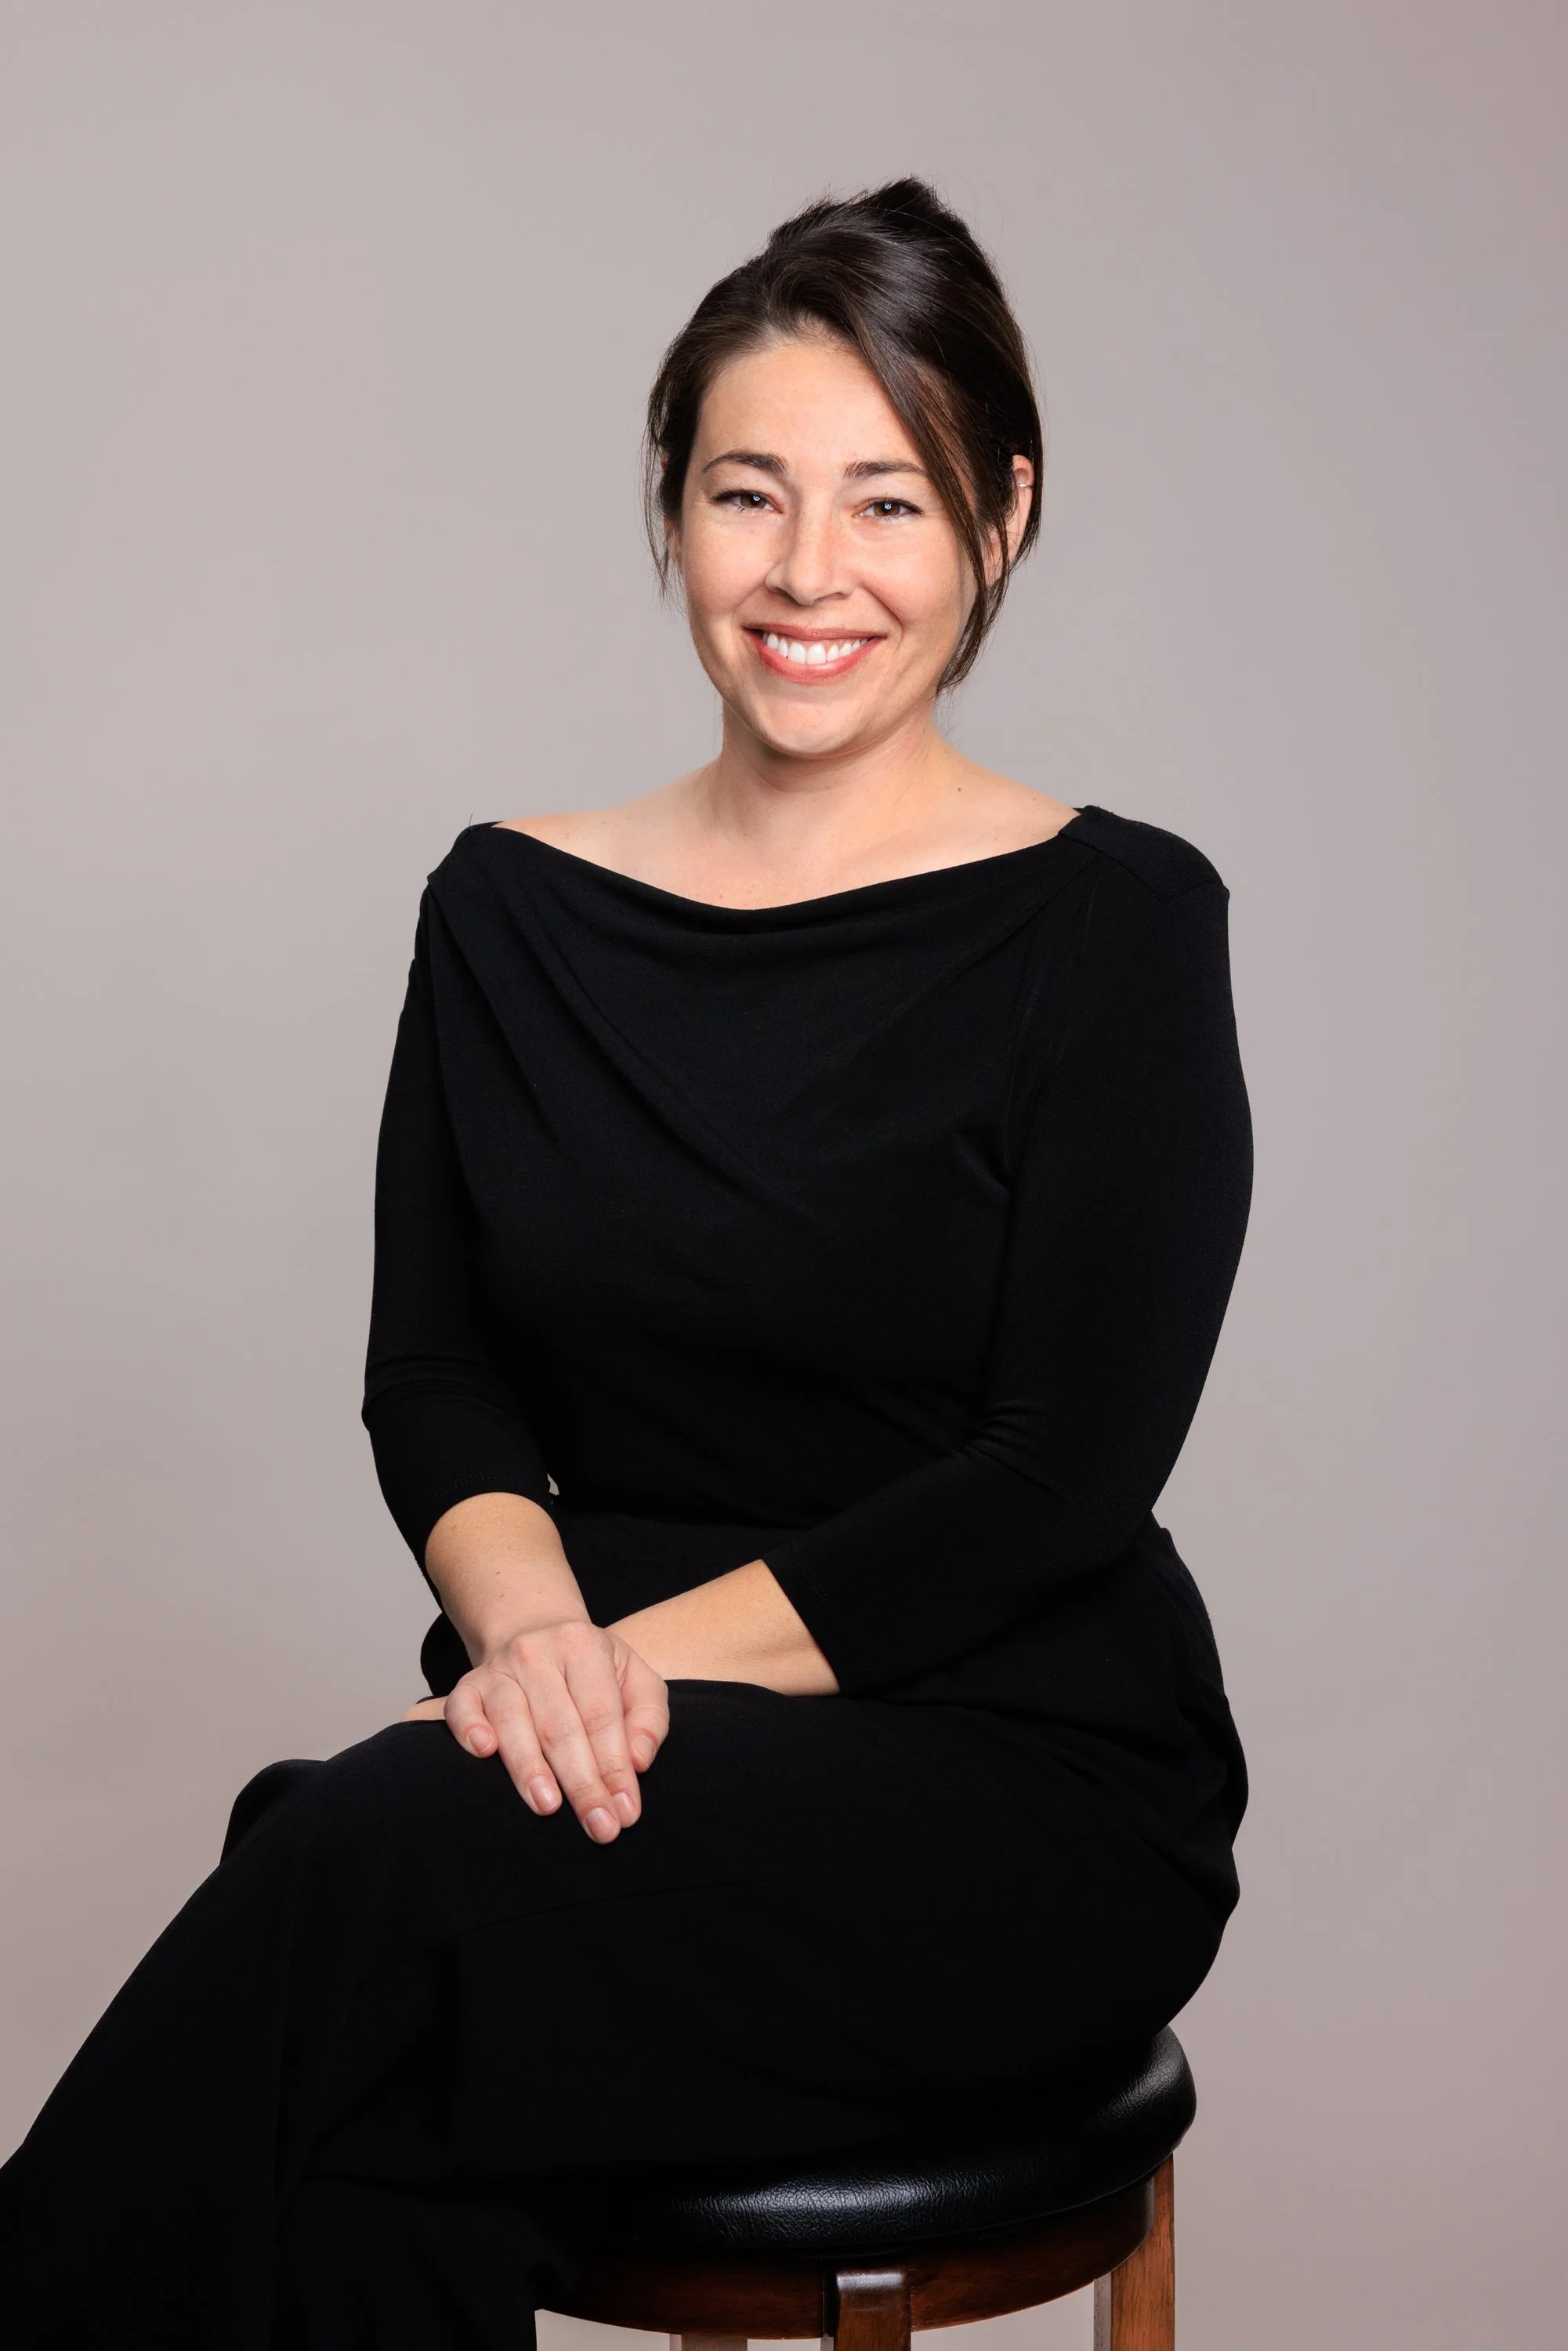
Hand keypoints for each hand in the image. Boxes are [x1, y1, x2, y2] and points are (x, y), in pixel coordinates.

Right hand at [403, 1618, 668, 1841]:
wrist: (536, 1632)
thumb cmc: (592, 1670)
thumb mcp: (634, 1678)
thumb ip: (648, 1719)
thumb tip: (638, 1763)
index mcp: (584, 1646)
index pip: (602, 1715)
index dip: (614, 1767)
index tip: (625, 1812)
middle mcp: (538, 1653)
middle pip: (560, 1725)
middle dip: (581, 1782)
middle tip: (598, 1826)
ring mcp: (499, 1669)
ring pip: (512, 1719)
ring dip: (529, 1767)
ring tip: (547, 1807)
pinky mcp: (468, 1685)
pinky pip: (462, 1707)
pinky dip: (470, 1729)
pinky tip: (483, 1752)